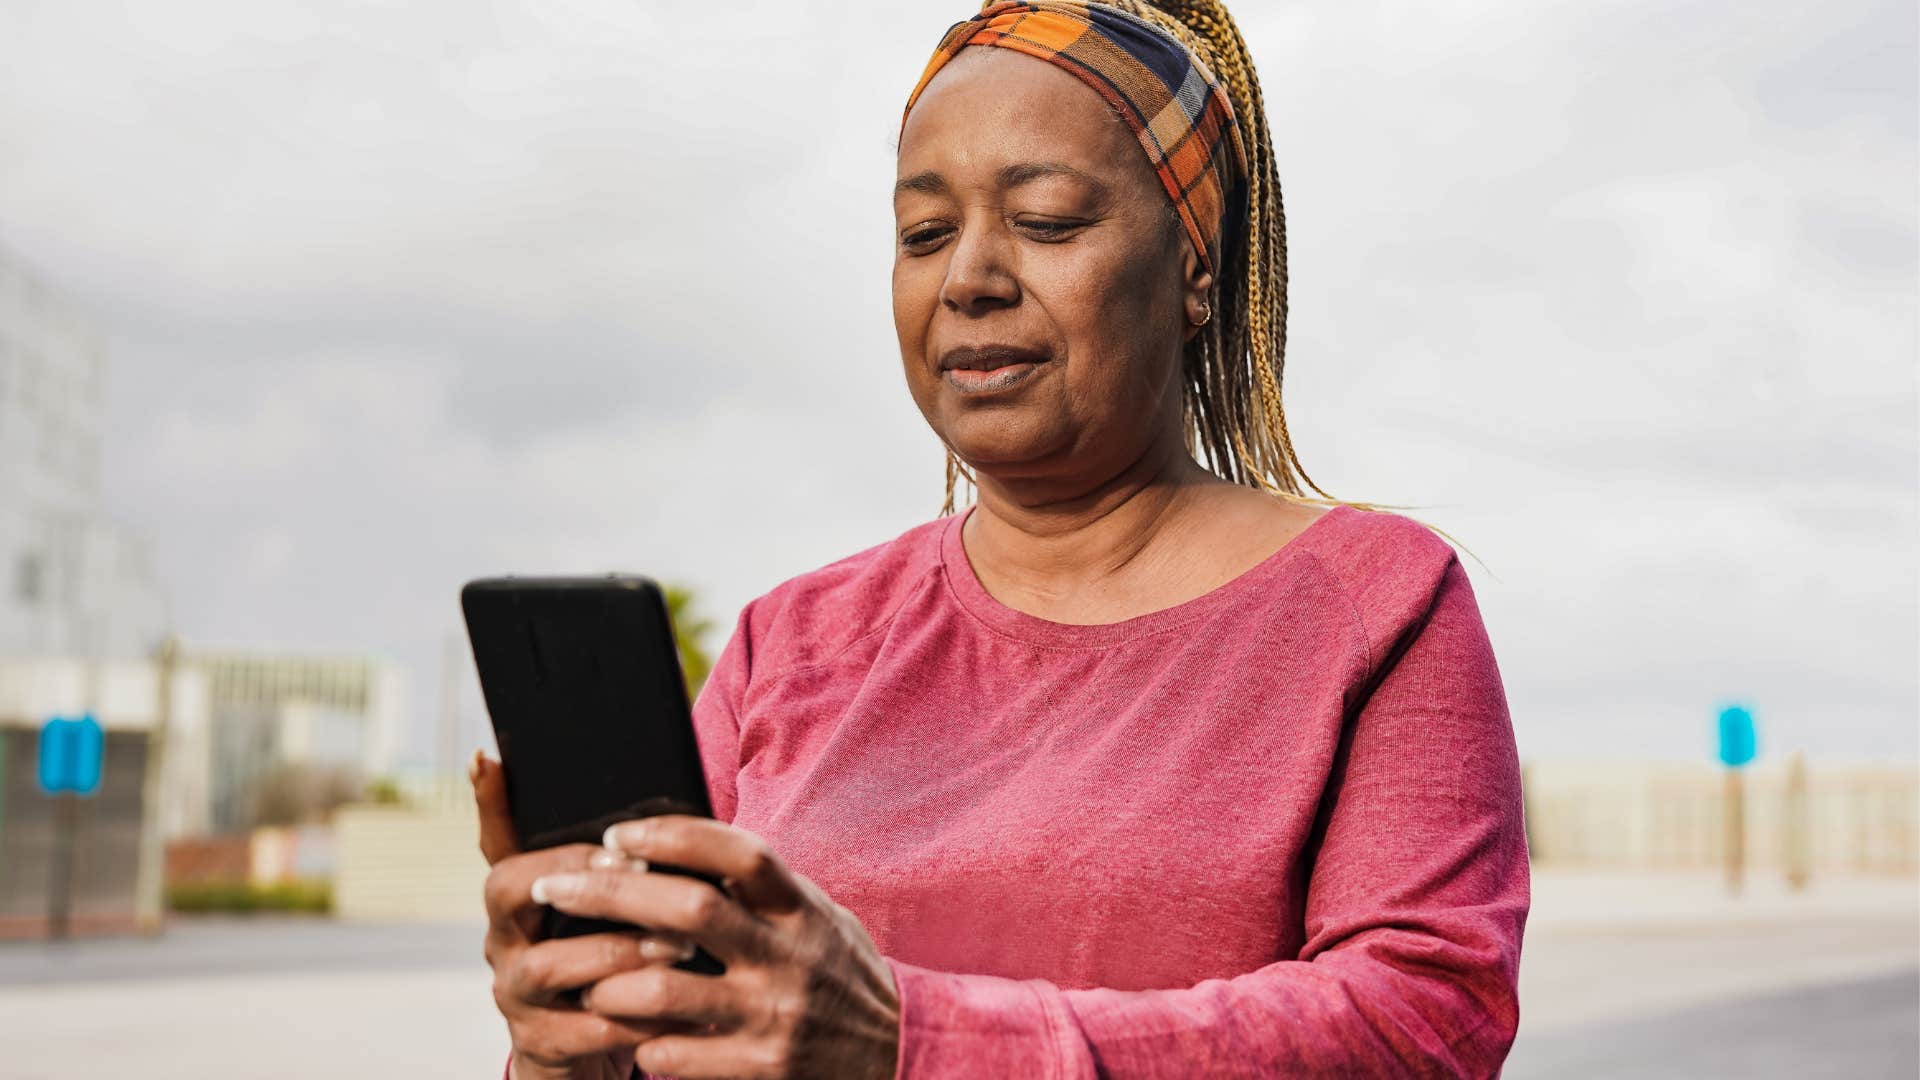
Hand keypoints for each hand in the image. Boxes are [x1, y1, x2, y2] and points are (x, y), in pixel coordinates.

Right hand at [471, 751, 700, 1079]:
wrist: (589, 1051)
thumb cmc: (606, 962)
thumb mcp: (603, 909)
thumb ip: (613, 863)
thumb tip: (644, 802)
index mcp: (519, 898)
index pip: (495, 840)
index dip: (490, 802)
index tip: (493, 759)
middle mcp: (503, 939)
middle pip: (507, 887)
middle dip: (574, 872)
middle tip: (634, 865)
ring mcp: (516, 993)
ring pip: (548, 963)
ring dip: (617, 950)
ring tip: (677, 944)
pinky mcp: (541, 1043)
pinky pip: (585, 1028)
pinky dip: (634, 1016)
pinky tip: (677, 1008)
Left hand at [527, 814, 901, 1079]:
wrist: (898, 1053)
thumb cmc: (840, 975)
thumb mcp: (816, 919)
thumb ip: (761, 890)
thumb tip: (676, 844)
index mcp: (802, 909)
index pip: (739, 853)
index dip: (674, 836)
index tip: (619, 834)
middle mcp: (789, 957)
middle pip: (688, 910)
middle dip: (610, 893)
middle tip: (555, 884)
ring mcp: (773, 1016)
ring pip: (666, 992)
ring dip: (610, 983)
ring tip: (584, 981)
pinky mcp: (762, 1070)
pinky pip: (675, 1056)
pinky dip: (643, 1045)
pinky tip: (632, 1038)